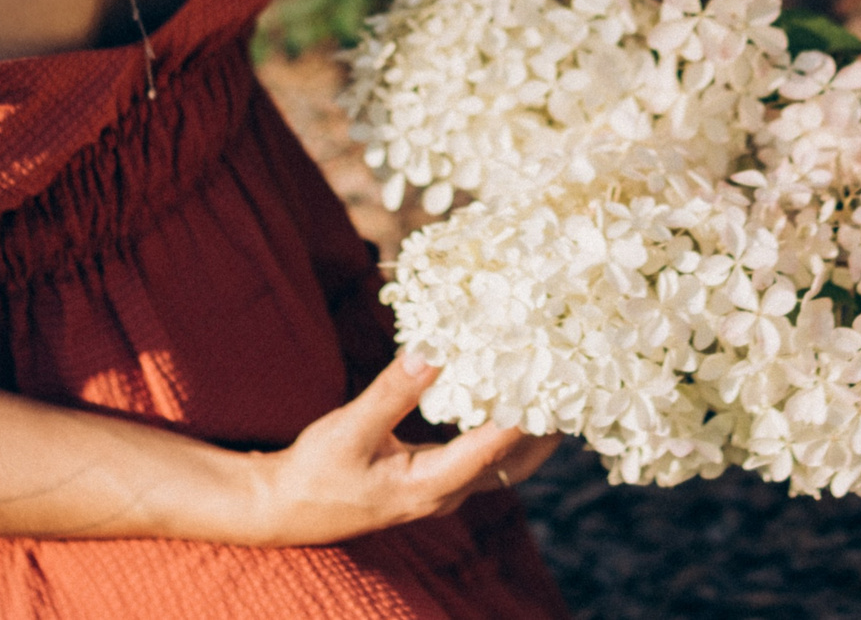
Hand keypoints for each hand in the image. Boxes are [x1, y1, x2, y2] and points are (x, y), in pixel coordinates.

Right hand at [245, 355, 560, 545]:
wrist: (286, 508)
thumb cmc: (315, 471)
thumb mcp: (350, 428)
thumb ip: (393, 391)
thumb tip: (435, 351)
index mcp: (430, 485)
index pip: (497, 446)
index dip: (529, 409)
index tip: (555, 370)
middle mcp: (447, 493)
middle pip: (516, 462)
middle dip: (547, 424)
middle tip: (574, 377)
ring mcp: (442, 491)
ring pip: (505, 463)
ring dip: (531, 429)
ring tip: (556, 383)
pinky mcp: (434, 481)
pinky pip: (484, 457)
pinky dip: (504, 430)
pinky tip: (507, 396)